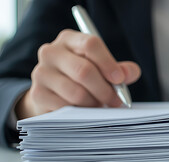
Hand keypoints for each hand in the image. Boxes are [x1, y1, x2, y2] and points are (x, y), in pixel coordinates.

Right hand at [16, 29, 140, 118]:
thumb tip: (129, 74)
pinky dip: (80, 113)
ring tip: (100, 106)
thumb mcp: (105, 70)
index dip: (108, 63)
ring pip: (76, 93)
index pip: (90, 44)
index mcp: (69, 39)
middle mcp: (51, 52)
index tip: (119, 80)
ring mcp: (41, 72)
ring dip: (94, 104)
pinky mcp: (38, 94)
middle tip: (116, 101)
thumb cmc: (85, 79)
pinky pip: (66, 107)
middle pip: (84, 71)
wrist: (54, 95)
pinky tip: (84, 112)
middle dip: (105, 90)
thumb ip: (121, 70)